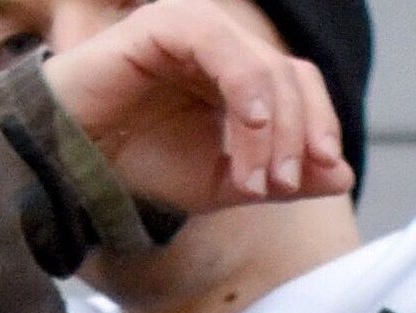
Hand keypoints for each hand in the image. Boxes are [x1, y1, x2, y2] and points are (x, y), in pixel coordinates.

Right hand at [42, 0, 354, 218]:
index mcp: (240, 78)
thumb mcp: (223, 184)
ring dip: (274, 128)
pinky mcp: (166, 24)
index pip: (301, 88)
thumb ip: (282, 179)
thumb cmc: (140, 169)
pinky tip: (248, 136)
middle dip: (301, 134)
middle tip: (285, 185)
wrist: (72, 167)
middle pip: (293, 76)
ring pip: (265, 66)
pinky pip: (223, 47)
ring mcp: (196, 31)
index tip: (323, 175)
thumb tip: (343, 173)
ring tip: (257, 179)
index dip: (321, 127)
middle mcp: (224, 48)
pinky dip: (246, 93)